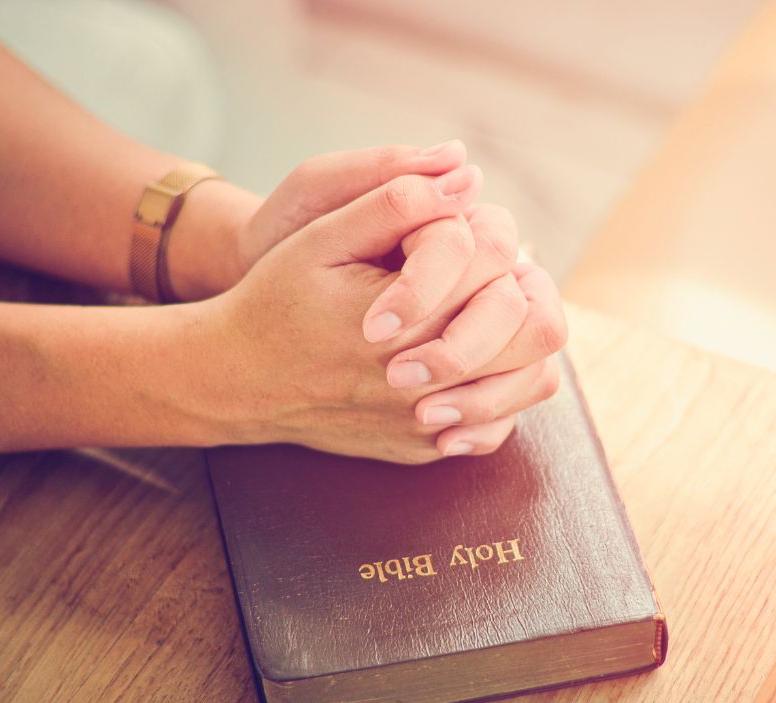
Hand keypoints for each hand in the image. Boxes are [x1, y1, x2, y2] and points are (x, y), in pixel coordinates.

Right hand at [190, 167, 565, 462]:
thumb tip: (465, 181)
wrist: (238, 379)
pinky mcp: (426, 448)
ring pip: (534, 378)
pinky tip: (472, 357)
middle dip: (519, 284)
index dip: (486, 233)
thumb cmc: (277, 300)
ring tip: (485, 307)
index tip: (455, 230)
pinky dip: (502, 385)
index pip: (500, 263)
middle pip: (537, 325)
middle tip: (484, 268)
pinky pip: (502, 423)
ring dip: (522, 335)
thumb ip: (393, 203)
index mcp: (409, 322)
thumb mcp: (321, 237)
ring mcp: (431, 425)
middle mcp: (430, 384)